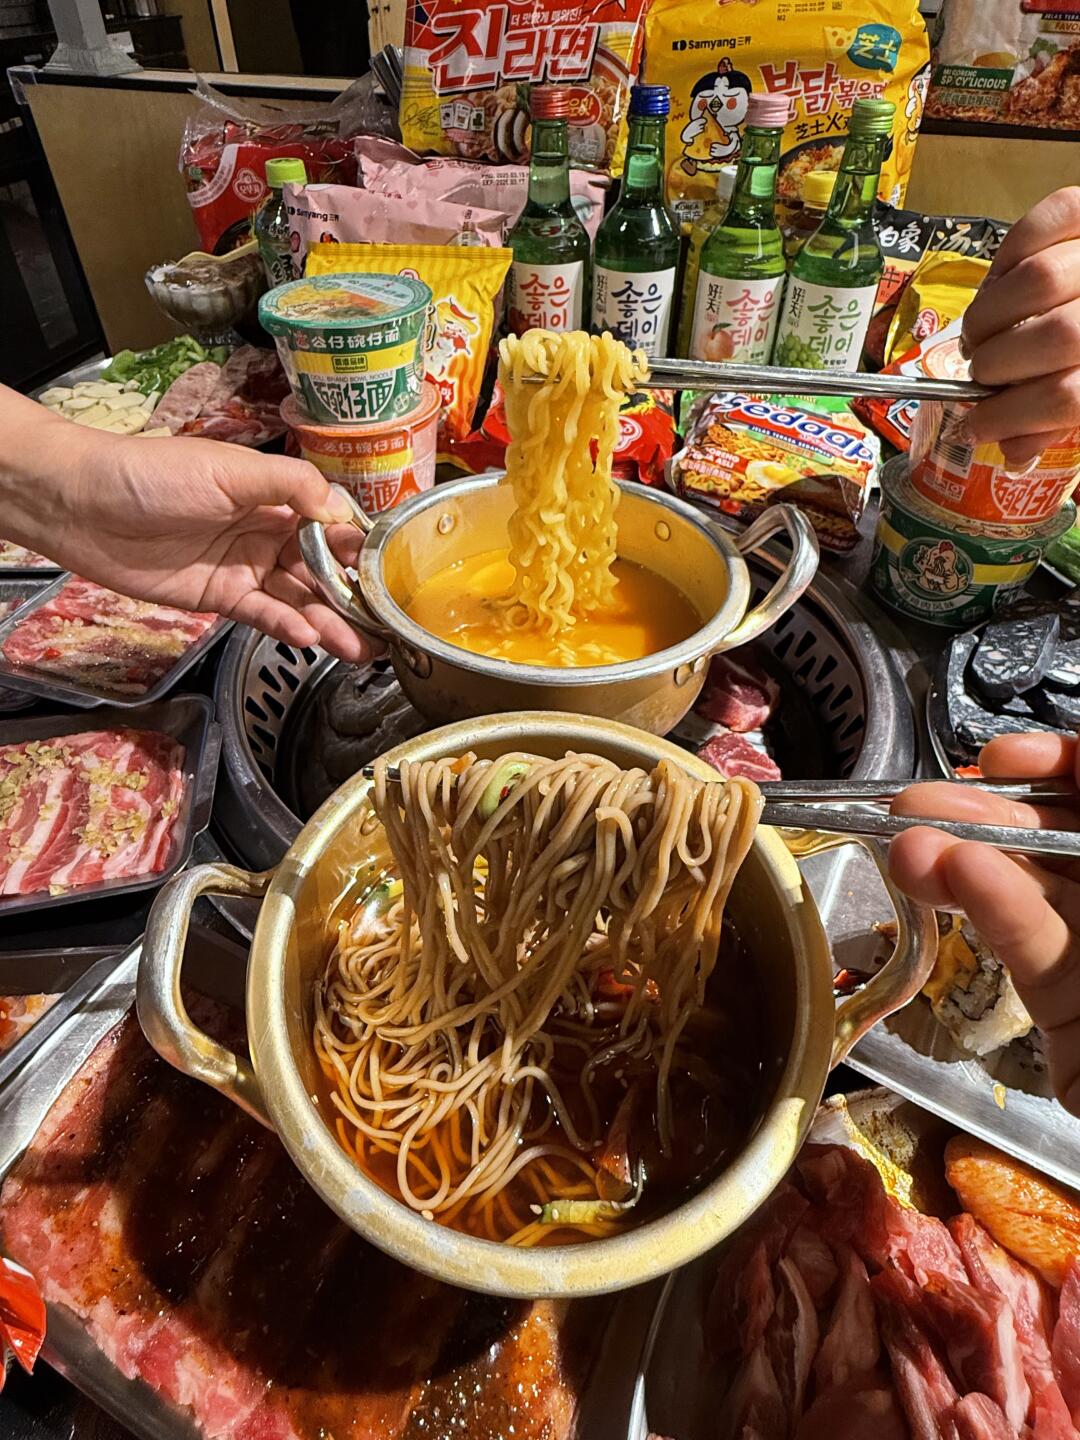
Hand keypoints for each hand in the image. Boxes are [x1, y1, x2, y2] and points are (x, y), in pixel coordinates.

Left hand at [1, 390, 370, 663]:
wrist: (85, 506)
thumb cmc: (153, 473)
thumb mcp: (230, 469)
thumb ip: (291, 486)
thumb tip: (341, 511)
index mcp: (275, 496)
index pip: (330, 525)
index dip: (358, 549)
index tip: (388, 572)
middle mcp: (266, 533)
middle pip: (321, 570)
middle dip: (354, 596)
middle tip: (386, 623)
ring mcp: (244, 568)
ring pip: (299, 600)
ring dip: (330, 622)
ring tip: (361, 647)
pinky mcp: (219, 599)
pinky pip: (263, 616)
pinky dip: (287, 627)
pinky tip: (309, 637)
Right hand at [889, 732, 1079, 1114]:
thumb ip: (1078, 864)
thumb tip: (1076, 765)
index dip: (1063, 764)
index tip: (1006, 759)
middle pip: (1064, 836)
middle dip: (995, 809)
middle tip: (918, 798)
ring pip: (1033, 892)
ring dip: (964, 856)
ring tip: (905, 837)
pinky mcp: (1070, 1015)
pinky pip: (1033, 952)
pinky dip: (991, 909)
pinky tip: (948, 876)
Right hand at [962, 186, 1079, 468]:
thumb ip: (1066, 422)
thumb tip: (1013, 449)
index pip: (1065, 397)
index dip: (1010, 418)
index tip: (976, 428)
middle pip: (1052, 337)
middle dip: (996, 366)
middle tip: (982, 376)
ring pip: (1035, 280)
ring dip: (987, 318)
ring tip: (980, 336)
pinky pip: (1041, 222)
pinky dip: (1005, 257)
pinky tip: (998, 286)